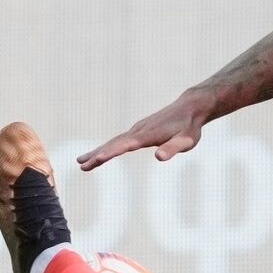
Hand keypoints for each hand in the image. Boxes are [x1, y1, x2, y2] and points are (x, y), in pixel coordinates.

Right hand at [78, 91, 212, 169]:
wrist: (190, 107)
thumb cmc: (190, 127)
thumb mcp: (186, 141)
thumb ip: (173, 149)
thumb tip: (158, 157)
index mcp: (147, 135)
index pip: (124, 145)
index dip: (110, 153)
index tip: (96, 159)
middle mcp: (138, 131)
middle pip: (114, 144)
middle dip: (97, 155)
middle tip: (81, 166)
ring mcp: (137, 129)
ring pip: (114, 141)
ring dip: (98, 151)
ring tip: (82, 161)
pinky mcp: (140, 130)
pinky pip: (119, 140)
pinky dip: (107, 147)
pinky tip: (102, 152)